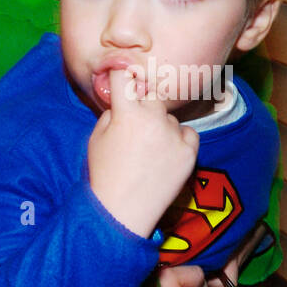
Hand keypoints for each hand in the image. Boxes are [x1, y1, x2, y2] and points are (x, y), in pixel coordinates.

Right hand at [88, 67, 197, 236]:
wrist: (122, 211)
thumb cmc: (104, 174)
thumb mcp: (96, 137)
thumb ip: (112, 111)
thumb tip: (125, 99)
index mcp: (127, 112)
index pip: (125, 75)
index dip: (121, 77)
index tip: (122, 81)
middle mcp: (153, 118)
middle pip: (152, 96)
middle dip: (143, 106)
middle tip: (136, 128)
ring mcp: (174, 135)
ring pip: (170, 117)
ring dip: (161, 126)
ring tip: (148, 152)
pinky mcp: (190, 152)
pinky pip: (188, 133)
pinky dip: (180, 140)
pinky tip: (165, 155)